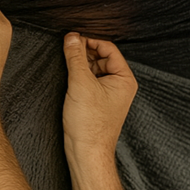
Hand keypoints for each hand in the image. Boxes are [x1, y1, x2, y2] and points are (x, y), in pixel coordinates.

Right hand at [62, 33, 137, 161]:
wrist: (86, 152)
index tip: (73, 38)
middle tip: (67, 48)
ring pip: (93, 70)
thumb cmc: (90, 124)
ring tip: (66, 62)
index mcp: (124, 79)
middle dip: (84, 52)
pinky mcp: (97, 102)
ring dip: (80, 64)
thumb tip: (71, 37)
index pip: (109, 49)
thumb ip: (76, 57)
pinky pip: (89, 82)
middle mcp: (119, 85)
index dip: (91, 40)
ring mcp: (108, 94)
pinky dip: (78, 77)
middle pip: (101, 58)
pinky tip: (67, 77)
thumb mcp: (81, 84)